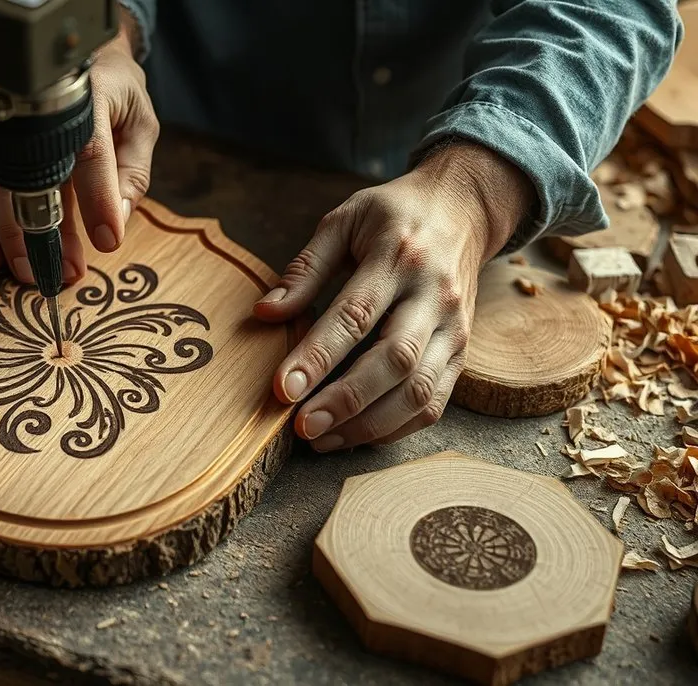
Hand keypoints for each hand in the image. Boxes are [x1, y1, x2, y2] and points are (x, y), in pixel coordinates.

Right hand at [0, 15, 158, 283]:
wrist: (73, 52)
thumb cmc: (113, 92)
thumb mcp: (140, 125)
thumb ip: (132, 174)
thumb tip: (113, 224)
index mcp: (86, 92)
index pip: (89, 150)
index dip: (96, 200)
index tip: (106, 242)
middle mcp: (34, 103)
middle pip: (34, 176)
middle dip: (46, 234)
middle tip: (60, 274)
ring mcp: (0, 118)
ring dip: (8, 236)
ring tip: (26, 272)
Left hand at [253, 142, 534, 449]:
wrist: (464, 209)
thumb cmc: (393, 216)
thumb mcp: (343, 221)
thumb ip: (305, 268)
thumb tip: (265, 313)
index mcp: (397, 257)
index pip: (355, 315)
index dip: (318, 356)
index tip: (283, 388)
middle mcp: (433, 296)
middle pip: (395, 360)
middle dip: (346, 401)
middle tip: (302, 427)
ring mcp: (453, 328)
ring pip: (419, 390)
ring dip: (368, 424)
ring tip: (321, 440)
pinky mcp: (462, 352)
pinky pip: (434, 402)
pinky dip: (395, 428)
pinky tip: (354, 435)